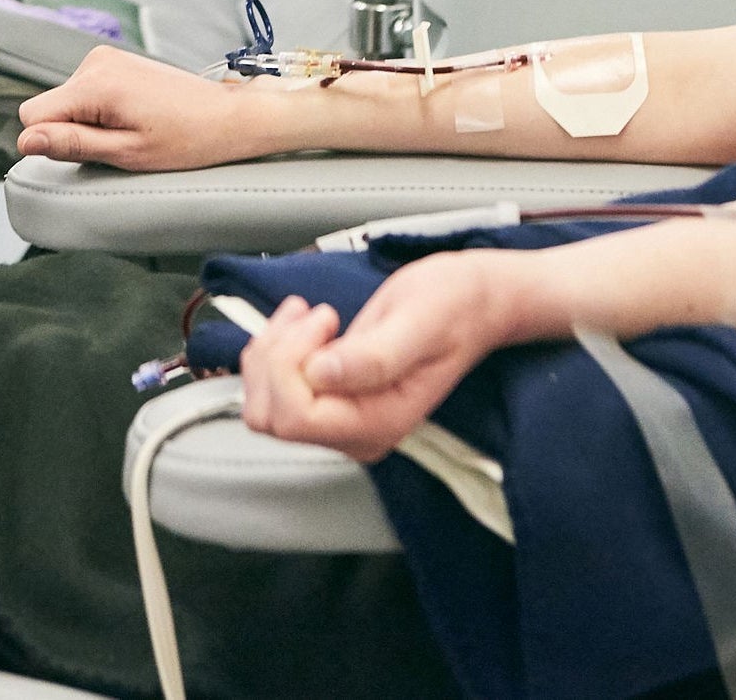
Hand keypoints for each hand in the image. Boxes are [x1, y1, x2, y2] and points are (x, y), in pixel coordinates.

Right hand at [17, 47, 253, 170]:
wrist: (225, 117)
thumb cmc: (186, 139)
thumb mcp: (126, 153)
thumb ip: (72, 144)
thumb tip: (26, 141)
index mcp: (96, 83)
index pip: (32, 115)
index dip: (51, 142)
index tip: (88, 151)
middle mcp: (96, 62)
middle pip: (48, 106)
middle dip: (71, 130)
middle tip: (117, 143)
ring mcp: (105, 57)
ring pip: (65, 100)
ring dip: (87, 121)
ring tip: (130, 129)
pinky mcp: (113, 60)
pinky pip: (83, 91)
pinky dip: (99, 109)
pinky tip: (131, 116)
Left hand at [240, 253, 524, 462]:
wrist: (471, 302)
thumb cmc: (452, 307)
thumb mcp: (417, 322)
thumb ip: (373, 356)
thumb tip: (321, 376)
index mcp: (377, 424)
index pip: (294, 417)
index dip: (290, 363)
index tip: (327, 319)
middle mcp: (355, 432)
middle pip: (270, 415)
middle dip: (275, 357)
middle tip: (314, 316)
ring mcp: (341, 418)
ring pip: (263, 403)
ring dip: (272, 349)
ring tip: (310, 315)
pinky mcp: (330, 398)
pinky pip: (273, 386)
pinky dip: (275, 346)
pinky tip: (306, 321)